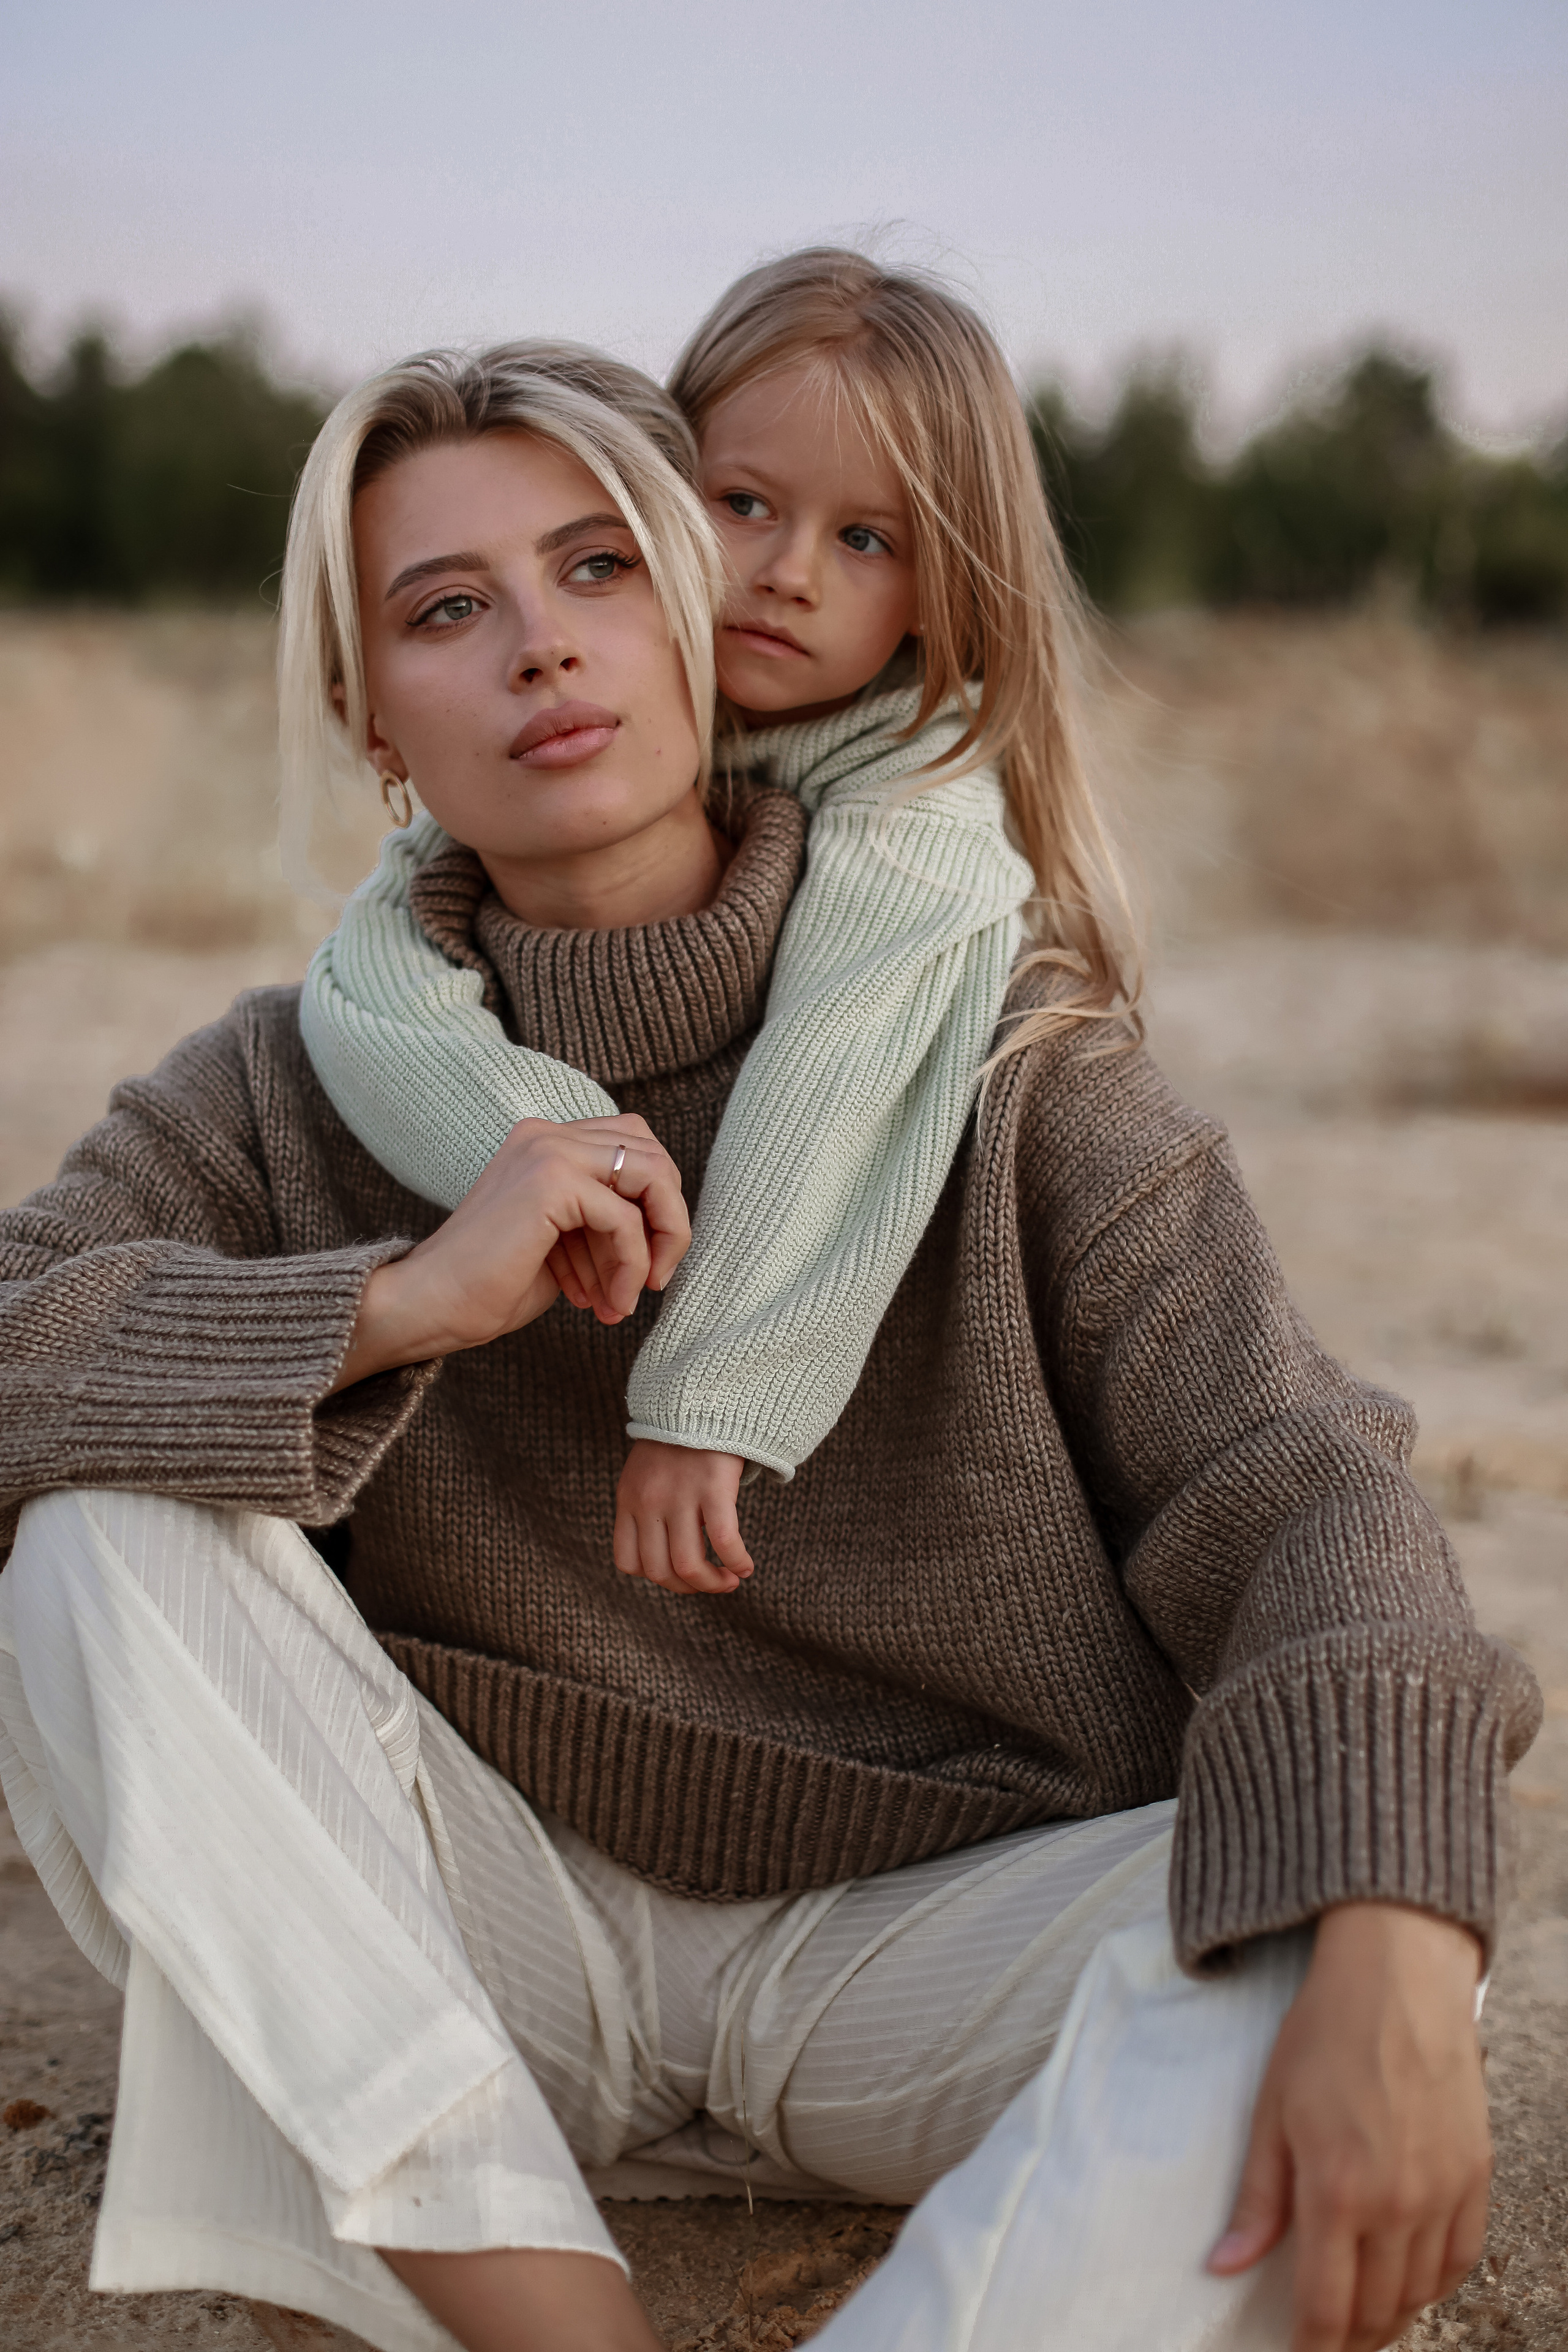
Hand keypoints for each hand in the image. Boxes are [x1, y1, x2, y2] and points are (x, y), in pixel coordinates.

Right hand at [331, 1116, 687, 1391]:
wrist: (430, 1306)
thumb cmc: (491, 1285)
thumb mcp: (564, 1242)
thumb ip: (605, 1219)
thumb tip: (666, 1229)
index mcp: (545, 1142)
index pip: (633, 1146)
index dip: (654, 1204)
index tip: (644, 1265)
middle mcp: (546, 1134)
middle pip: (651, 1153)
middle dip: (667, 1220)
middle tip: (653, 1279)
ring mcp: (547, 1150)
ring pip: (650, 1178)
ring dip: (655, 1246)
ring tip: (625, 1300)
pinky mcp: (549, 1181)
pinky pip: (625, 1218)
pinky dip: (629, 1265)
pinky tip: (608, 1303)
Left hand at [613, 1440, 753, 1594]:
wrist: (699, 1395)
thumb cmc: (678, 1438)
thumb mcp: (646, 1471)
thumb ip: (648, 1506)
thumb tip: (668, 1549)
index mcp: (628, 1500)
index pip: (628, 1562)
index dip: (657, 1577)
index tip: (680, 1573)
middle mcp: (648, 1503)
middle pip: (659, 1571)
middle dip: (688, 1588)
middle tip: (712, 1583)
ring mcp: (679, 1496)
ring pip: (688, 1566)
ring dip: (713, 1584)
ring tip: (731, 1580)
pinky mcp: (712, 1487)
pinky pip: (723, 1541)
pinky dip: (736, 1562)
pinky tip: (746, 1566)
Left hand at [1209, 1902, 1489, 2351]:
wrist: (1395, 1979)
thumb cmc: (1323, 2036)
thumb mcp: (1270, 2112)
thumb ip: (1256, 2200)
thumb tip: (1223, 2267)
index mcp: (1338, 2190)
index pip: (1326, 2308)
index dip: (1310, 2350)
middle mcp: (1398, 2203)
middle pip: (1376, 2311)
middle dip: (1347, 2340)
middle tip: (1324, 2341)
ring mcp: (1444, 2191)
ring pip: (1420, 2293)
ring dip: (1389, 2316)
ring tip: (1360, 2318)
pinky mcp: (1476, 2174)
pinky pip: (1461, 2257)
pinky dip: (1433, 2282)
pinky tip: (1408, 2279)